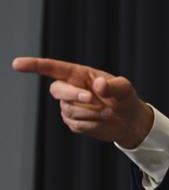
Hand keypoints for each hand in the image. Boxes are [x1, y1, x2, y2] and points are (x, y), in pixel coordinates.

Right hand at [13, 57, 153, 148]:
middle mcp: (71, 89)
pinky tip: (102, 121)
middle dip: (73, 94)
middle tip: (92, 99)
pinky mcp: (73, 122)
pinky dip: (92, 124)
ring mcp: (70, 106)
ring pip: (69, 110)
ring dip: (91, 113)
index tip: (17, 64)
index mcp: (80, 75)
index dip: (35, 65)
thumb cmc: (126, 99)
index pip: (54, 68)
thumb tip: (99, 84)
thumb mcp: (124, 89)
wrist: (129, 121)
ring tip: (107, 111)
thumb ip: (113, 86)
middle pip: (57, 90)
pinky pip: (77, 124)